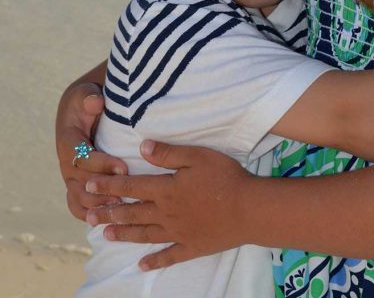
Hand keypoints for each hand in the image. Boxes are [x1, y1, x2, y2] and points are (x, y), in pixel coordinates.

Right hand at [55, 81, 127, 220]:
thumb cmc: (87, 99)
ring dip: (97, 205)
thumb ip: (89, 97)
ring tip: (119, 209)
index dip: (102, 165)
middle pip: (80, 182)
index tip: (123, 167)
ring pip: (78, 197)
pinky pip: (76, 205)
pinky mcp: (75, 184)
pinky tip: (104, 220)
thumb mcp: (86, 93)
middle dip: (103, 189)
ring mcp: (69, 176)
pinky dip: (87, 214)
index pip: (82, 158)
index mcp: (68, 141)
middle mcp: (65, 162)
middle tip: (126, 194)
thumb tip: (95, 102)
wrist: (79, 109)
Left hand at [84, 140, 249, 270]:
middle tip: (87, 216)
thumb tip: (141, 146)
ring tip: (105, 235)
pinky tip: (141, 265)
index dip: (109, 186)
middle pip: (132, 212)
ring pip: (144, 233)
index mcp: (166, 189)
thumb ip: (168, 153)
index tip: (88, 186)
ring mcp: (177, 232)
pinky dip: (154, 260)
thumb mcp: (197, 156)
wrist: (247, 209)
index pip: (131, 186)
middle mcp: (166, 213)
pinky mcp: (191, 246)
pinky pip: (168, 256)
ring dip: (124, 234)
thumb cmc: (224, 177)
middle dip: (108, 212)